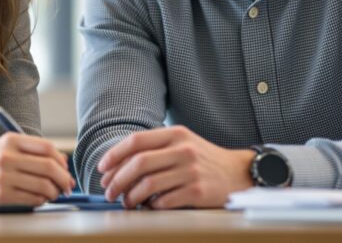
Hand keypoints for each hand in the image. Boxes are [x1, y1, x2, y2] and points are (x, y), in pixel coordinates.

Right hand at [0, 133, 74, 204]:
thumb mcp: (6, 149)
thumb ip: (33, 152)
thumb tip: (63, 162)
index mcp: (10, 141)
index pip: (47, 147)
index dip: (61, 160)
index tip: (65, 170)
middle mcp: (6, 157)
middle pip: (49, 167)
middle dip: (63, 179)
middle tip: (66, 186)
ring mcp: (3, 177)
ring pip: (44, 186)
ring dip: (54, 192)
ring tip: (52, 194)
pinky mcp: (1, 197)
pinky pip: (33, 200)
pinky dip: (41, 201)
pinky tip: (38, 200)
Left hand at [98, 125, 254, 208]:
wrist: (239, 173)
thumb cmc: (203, 159)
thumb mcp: (183, 143)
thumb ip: (156, 148)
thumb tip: (119, 165)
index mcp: (176, 134)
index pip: (136, 141)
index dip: (114, 155)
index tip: (102, 168)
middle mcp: (183, 149)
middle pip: (138, 164)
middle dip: (117, 179)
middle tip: (109, 191)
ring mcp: (191, 170)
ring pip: (148, 184)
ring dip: (131, 196)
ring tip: (127, 202)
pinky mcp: (198, 191)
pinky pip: (164, 201)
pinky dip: (151, 206)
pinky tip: (149, 207)